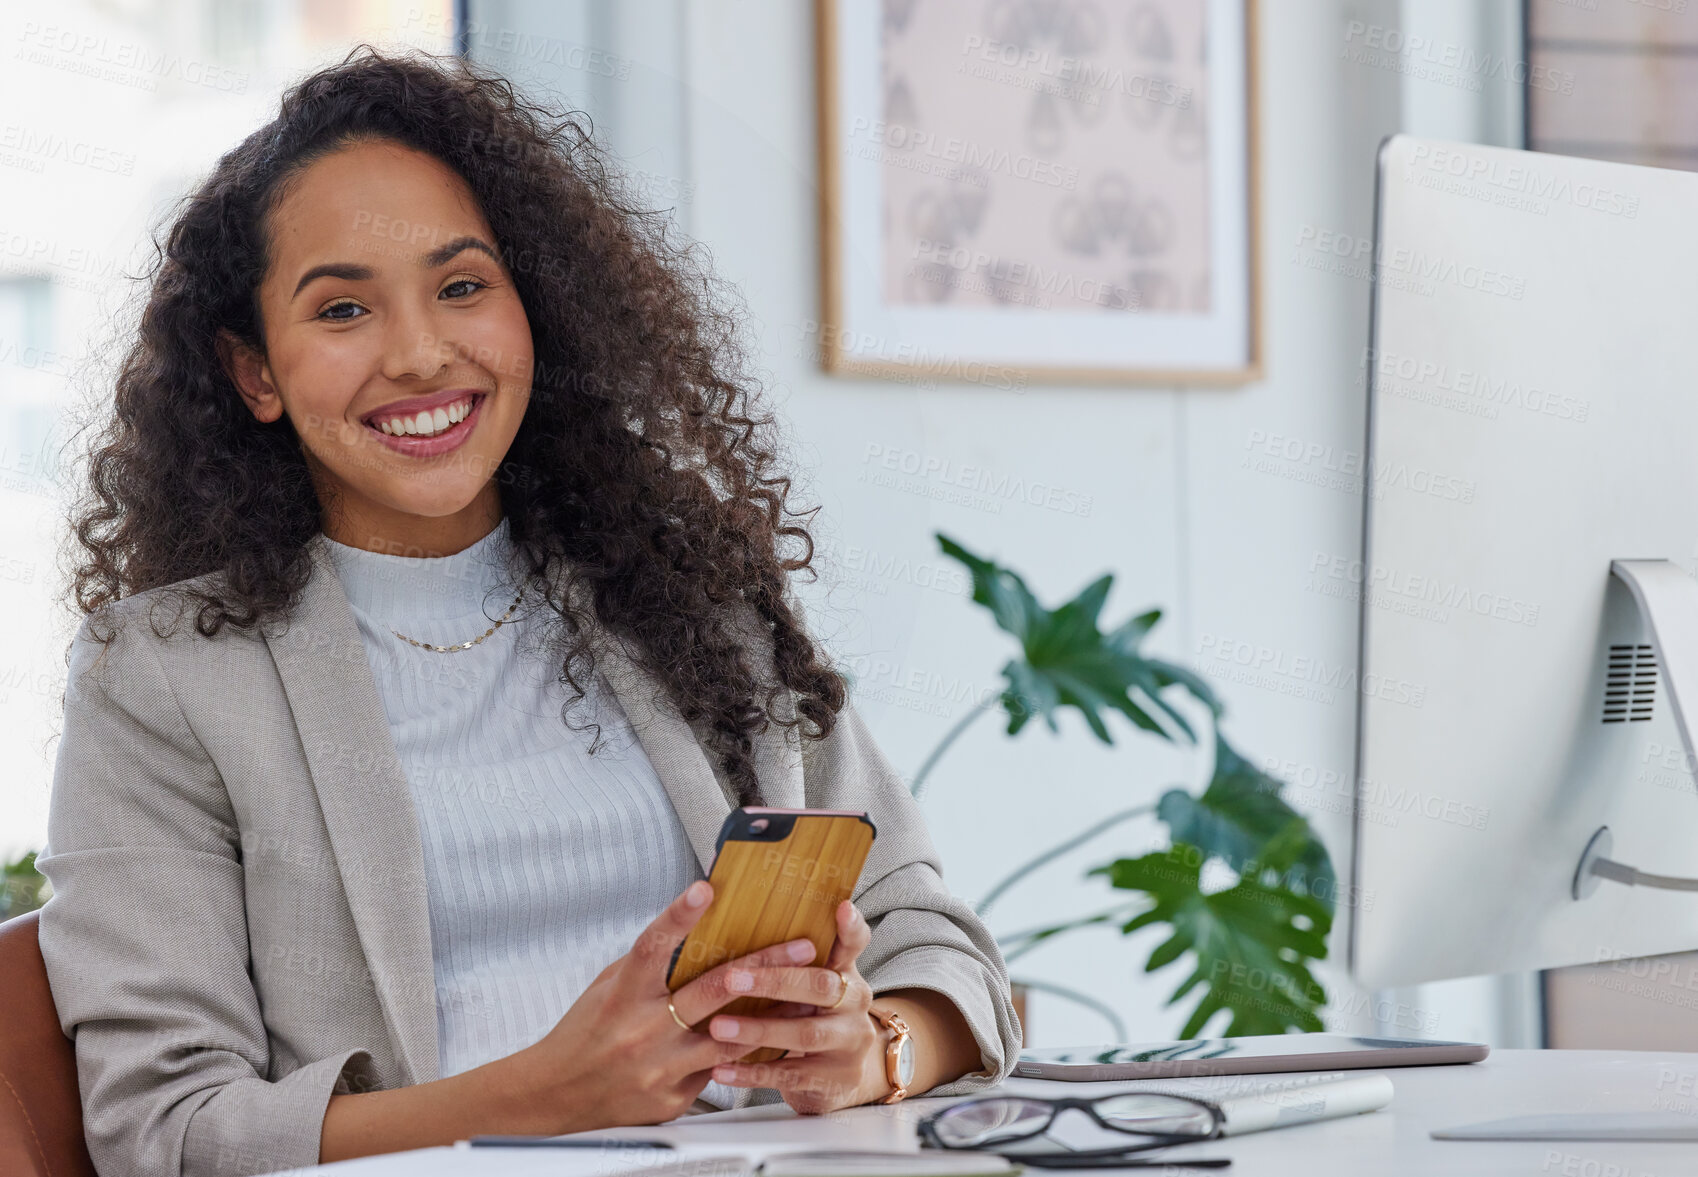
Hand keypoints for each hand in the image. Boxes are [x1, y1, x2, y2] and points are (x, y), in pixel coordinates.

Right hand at [515, 880, 824, 1130]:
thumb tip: (692, 931)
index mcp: (622, 996)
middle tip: (800, 946)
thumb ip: (649, 966)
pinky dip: (749, 1049)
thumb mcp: (609, 988)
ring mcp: (661, 1066)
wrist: (558, 1095)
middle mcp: (642, 1030)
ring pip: (731, 1035)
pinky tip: (778, 1034)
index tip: (705, 889)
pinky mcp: (674, 1096)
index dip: (679, 916)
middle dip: (763, 964)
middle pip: (712, 990)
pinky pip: (722, 1068)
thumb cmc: (584, 1034)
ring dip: (773, 1013)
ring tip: (807, 993)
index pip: (652, 947)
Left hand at [704, 900, 892, 1114]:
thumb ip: (794, 958)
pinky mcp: (832, 1079)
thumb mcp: (814, 986)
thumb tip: (741, 915)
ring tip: (718, 1027)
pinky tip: (721, 1069)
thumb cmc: (813, 1018)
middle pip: (822, 986)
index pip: (855, 943)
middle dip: (776, 982)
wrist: (840, 1078)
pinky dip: (752, 1074)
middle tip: (732, 979)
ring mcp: (848, 1043)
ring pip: (804, 1033)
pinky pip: (789, 1075)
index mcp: (846, 973)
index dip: (850, 927)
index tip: (840, 908)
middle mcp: (855, 1004)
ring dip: (758, 1029)